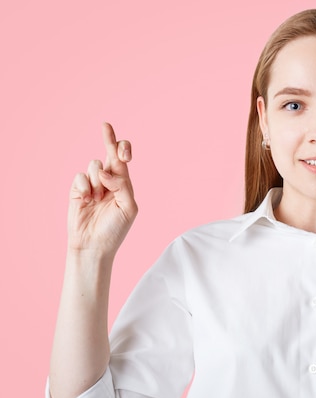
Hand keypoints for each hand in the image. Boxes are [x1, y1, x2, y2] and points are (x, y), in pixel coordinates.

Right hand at [67, 123, 137, 258]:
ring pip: (95, 165)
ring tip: (97, 199)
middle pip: (109, 152)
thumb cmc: (115, 228)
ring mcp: (92, 183)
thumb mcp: (128, 207)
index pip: (123, 160)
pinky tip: (86, 201)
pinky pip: (80, 177)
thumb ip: (122, 186)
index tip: (123, 148)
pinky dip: (85, 188)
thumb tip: (105, 171)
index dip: (123, 149)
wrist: (94, 245)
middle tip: (105, 125)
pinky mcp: (77, 189)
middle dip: (109, 138)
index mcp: (124, 183)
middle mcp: (108, 179)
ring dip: (98, 182)